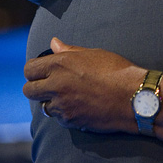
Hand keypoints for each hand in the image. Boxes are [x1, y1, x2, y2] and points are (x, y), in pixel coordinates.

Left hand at [23, 38, 144, 132]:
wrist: (133, 96)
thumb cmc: (117, 71)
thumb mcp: (94, 54)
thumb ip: (69, 50)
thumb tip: (53, 43)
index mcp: (60, 64)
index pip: (29, 69)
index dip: (34, 70)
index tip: (42, 71)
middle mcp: (56, 84)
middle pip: (29, 90)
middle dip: (36, 87)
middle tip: (50, 86)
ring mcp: (62, 104)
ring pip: (43, 106)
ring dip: (52, 102)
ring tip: (69, 96)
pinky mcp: (70, 120)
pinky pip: (58, 117)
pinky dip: (65, 113)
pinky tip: (79, 106)